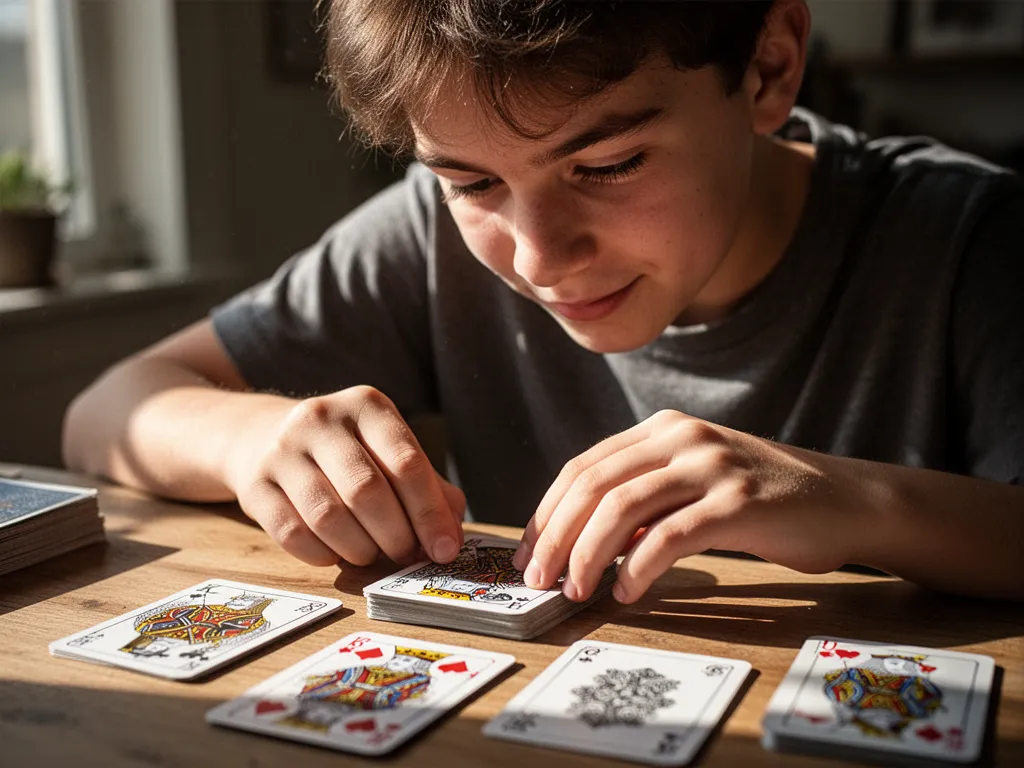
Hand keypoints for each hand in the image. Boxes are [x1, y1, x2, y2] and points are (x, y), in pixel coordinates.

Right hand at [224, 386, 464, 566]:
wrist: (262, 436)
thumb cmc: (346, 452)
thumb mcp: (389, 452)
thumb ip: (429, 489)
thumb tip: (450, 537)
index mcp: (367, 405)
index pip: (406, 463)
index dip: (429, 514)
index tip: (445, 550)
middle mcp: (322, 419)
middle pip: (366, 491)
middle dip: (395, 535)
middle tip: (406, 556)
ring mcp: (282, 450)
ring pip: (328, 516)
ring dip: (360, 549)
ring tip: (372, 554)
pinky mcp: (254, 484)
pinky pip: (292, 534)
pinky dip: (322, 555)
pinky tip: (336, 553)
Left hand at [513, 410, 860, 603]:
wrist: (846, 500)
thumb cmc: (764, 501)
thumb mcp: (695, 486)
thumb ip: (645, 503)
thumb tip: (583, 544)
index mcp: (663, 429)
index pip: (584, 467)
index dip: (546, 512)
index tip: (527, 552)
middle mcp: (682, 437)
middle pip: (594, 485)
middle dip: (555, 537)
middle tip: (536, 579)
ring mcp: (712, 465)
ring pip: (623, 507)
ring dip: (588, 555)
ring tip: (575, 590)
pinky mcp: (740, 502)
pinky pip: (670, 536)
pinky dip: (639, 567)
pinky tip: (627, 591)